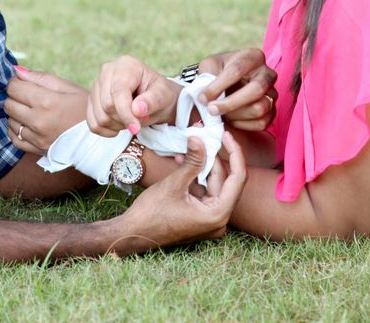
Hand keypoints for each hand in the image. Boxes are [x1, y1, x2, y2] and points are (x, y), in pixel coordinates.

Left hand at [5, 67, 86, 155]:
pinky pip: (14, 139)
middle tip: (27, 97)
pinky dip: (16, 130)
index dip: (16, 83)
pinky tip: (26, 125)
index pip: (14, 88)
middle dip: (15, 97)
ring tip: (31, 112)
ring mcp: (36, 137)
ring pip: (10, 121)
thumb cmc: (83, 109)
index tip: (24, 84)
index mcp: (47, 101)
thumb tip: (17, 70)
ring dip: (16, 114)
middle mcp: (38, 120)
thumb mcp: (68, 87)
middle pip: (9, 104)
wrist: (97, 138)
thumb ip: (41, 78)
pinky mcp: (36, 150)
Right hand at [88, 56, 181, 136]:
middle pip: (107, 105)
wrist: (154, 99)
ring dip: (117, 125)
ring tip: (130, 119)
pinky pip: (93, 124)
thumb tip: (137, 109)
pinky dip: (106, 130)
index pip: (118, 92)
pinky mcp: (91, 100)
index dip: (126, 113)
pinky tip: (119, 125)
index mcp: (126, 65)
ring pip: (99, 117)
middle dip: (124, 119)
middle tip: (139, 119)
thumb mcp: (164, 95)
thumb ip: (153, 100)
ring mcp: (96, 85)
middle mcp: (107, 71)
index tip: (136, 128)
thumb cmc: (159, 94)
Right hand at [111, 132, 245, 251]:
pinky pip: (204, 193)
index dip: (234, 154)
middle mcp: (218, 221)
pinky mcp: (199, 218)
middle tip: (208, 136)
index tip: (226, 135)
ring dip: (204, 166)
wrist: (132, 234)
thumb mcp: (174, 183)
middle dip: (216, 158)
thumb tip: (199, 138)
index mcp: (217, 215)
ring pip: (214, 185)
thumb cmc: (151, 213)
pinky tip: (185, 162)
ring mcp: (209, 221)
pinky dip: (197, 177)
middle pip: (226, 182)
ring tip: (194, 146)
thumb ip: (193, 161)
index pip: (237, 179)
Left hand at [197, 49, 277, 130]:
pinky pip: (261, 122)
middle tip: (211, 110)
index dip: (218, 86)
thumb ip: (207, 78)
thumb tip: (205, 99)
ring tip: (221, 114)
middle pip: (256, 89)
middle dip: (230, 103)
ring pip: (260, 108)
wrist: (225, 84)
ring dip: (236, 115)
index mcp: (253, 57)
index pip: (237, 70)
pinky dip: (243, 125)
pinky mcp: (272, 111)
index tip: (202, 98)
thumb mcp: (209, 67)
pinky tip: (231, 119)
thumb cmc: (217, 72)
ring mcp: (272, 93)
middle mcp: (268, 74)